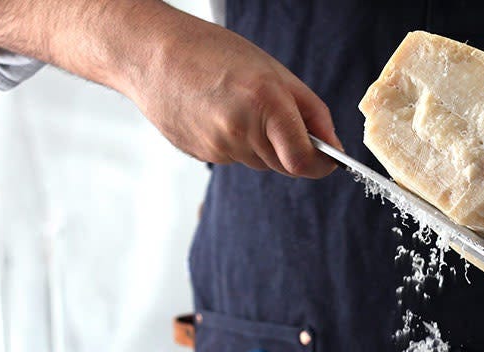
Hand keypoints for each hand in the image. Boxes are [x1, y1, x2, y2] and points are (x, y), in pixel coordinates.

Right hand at [124, 13, 340, 176]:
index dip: (322, 165)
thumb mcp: (274, 71)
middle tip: (275, 115)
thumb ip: (311, 112)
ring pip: (260, 162)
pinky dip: (237, 142)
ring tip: (238, 106)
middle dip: (291, 148)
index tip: (330, 161)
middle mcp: (244, 131)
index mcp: (267, 104)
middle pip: (285, 164)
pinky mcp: (205, 156)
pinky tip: (219, 114)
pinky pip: (236, 158)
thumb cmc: (213, 54)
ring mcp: (221, 148)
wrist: (149, 55)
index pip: (305, 161)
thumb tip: (334, 148)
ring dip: (261, 143)